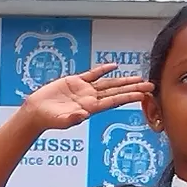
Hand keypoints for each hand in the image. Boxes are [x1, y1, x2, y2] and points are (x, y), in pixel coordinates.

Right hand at [16, 63, 154, 132]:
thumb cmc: (48, 119)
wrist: (36, 112)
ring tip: (138, 79)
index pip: (115, 100)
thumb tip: (83, 115)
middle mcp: (91, 98)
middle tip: (150, 86)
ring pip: (108, 83)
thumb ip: (72, 119)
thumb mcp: (60, 120)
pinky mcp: (75, 82)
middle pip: (117, 91)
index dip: (129, 96)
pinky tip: (113, 66)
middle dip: (134, 88)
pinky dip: (103, 70)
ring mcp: (84, 90)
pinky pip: (92, 75)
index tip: (143, 94)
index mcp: (90, 107)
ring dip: (123, 81)